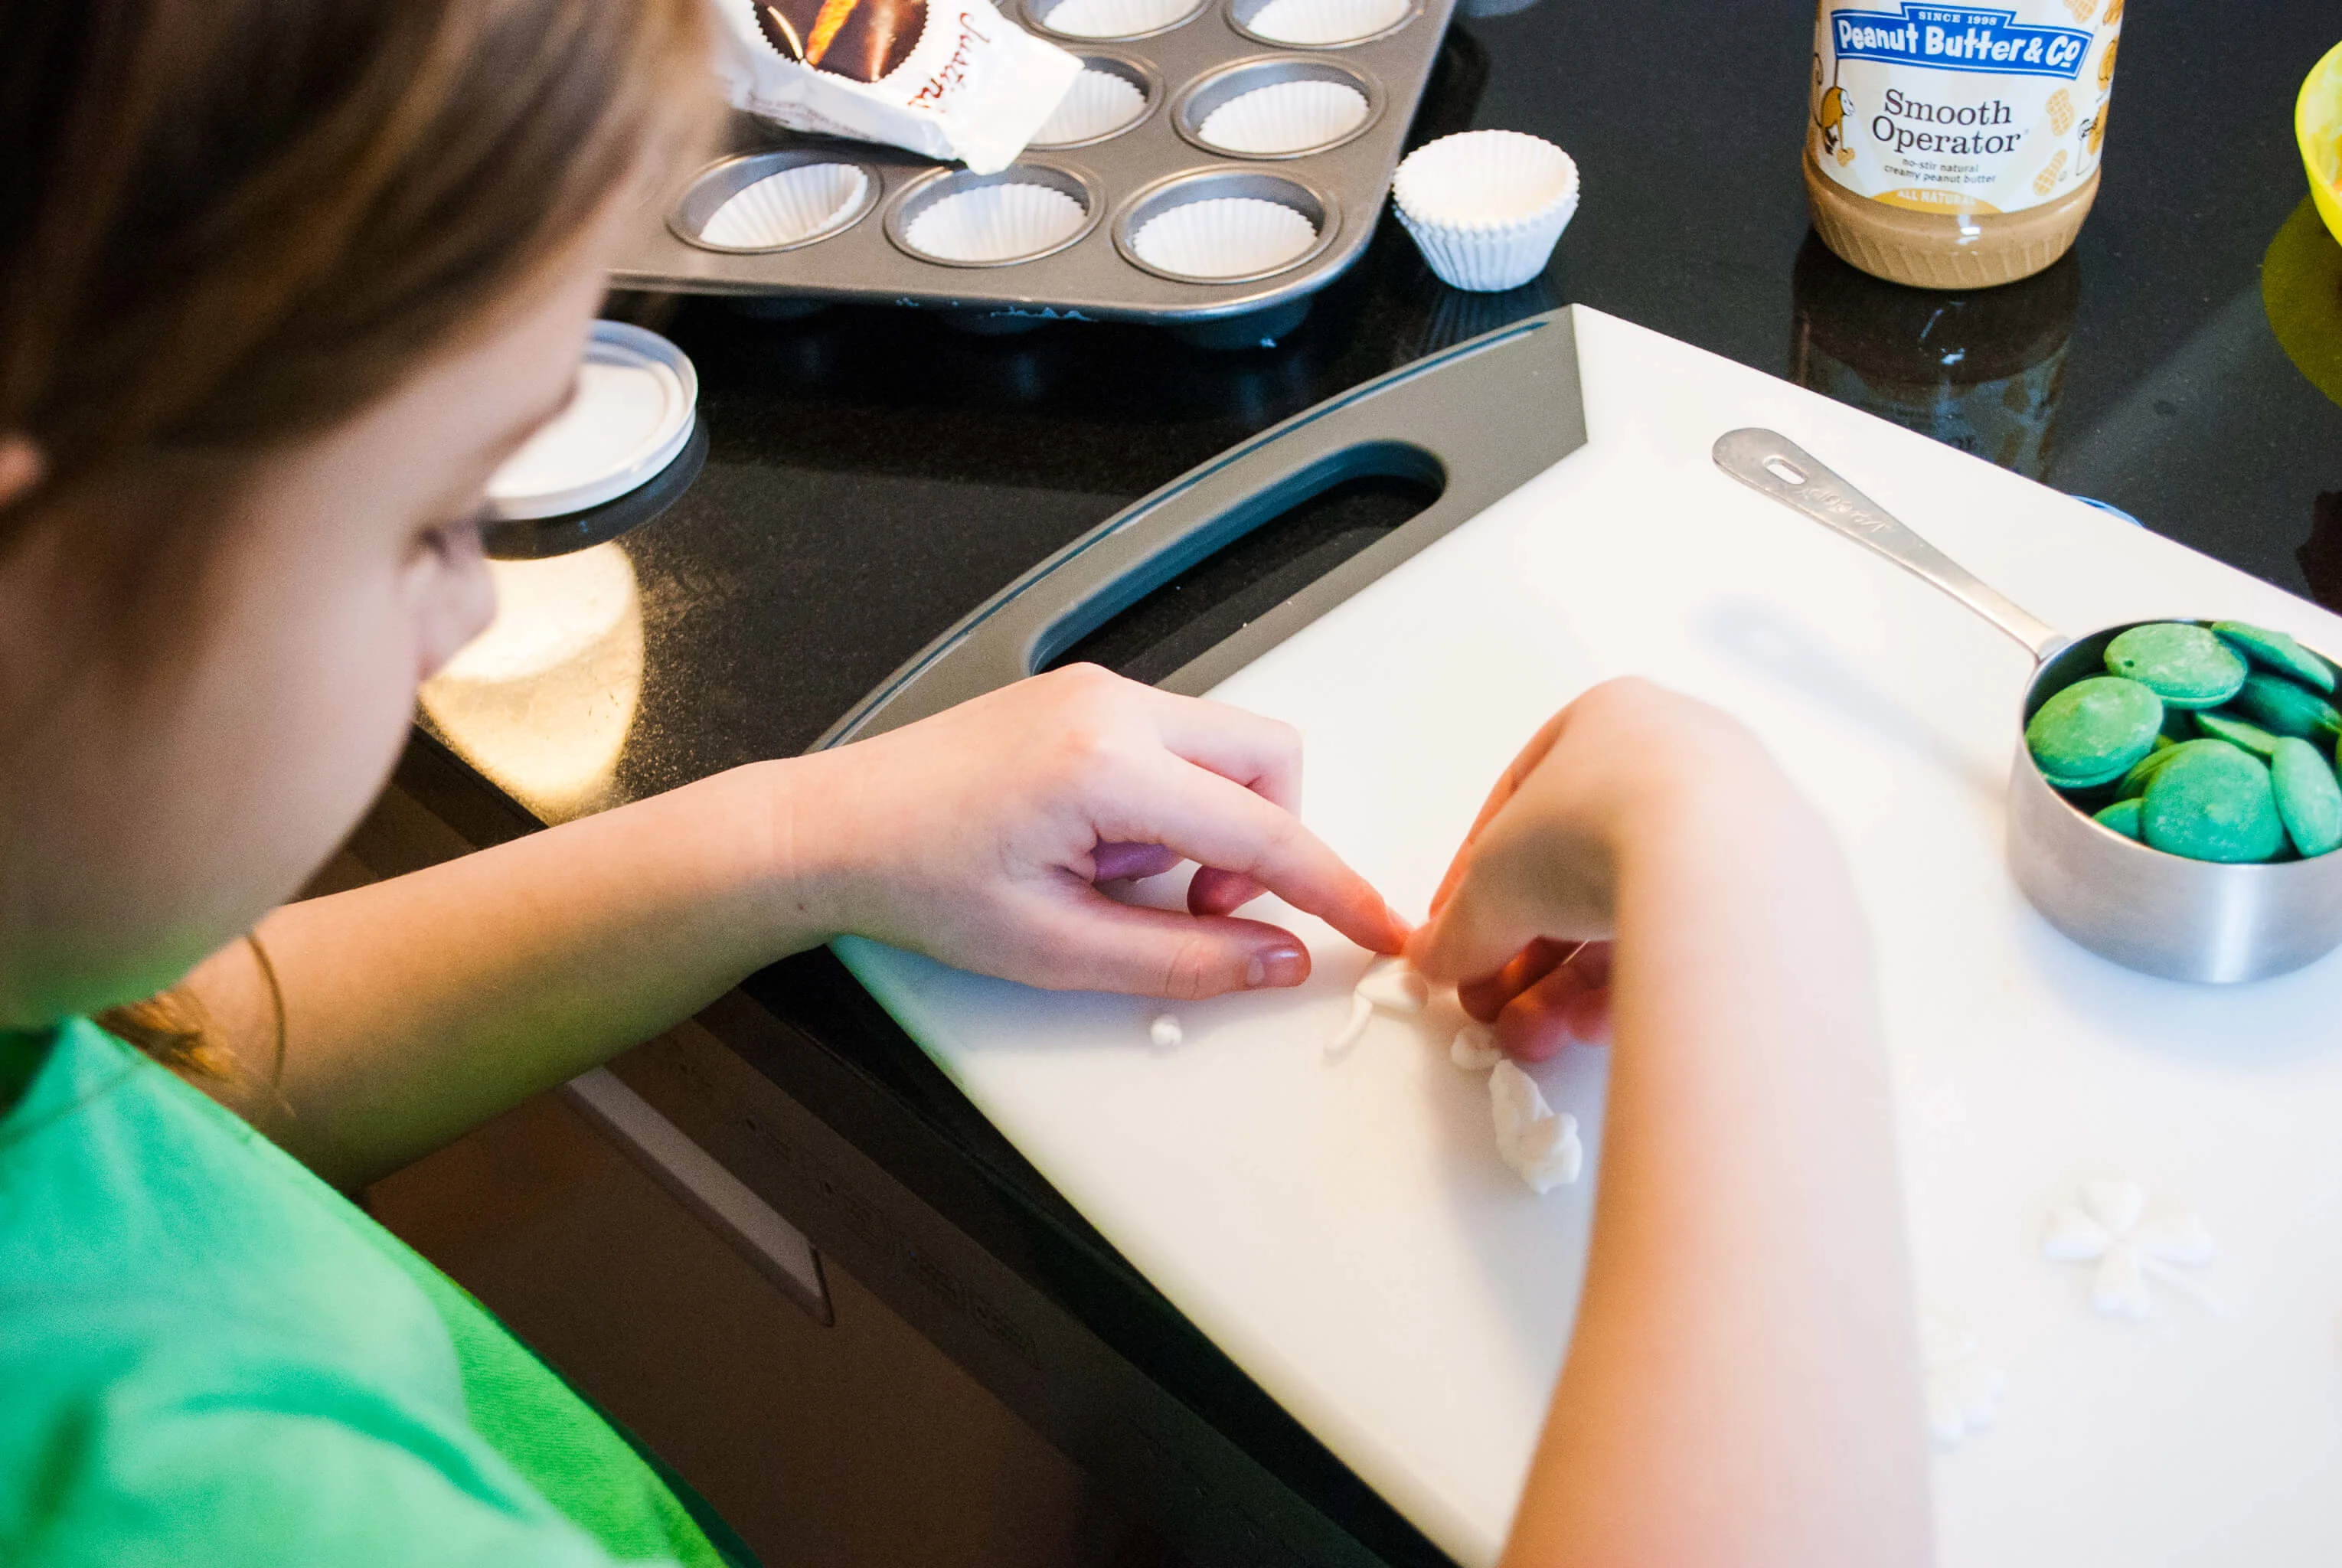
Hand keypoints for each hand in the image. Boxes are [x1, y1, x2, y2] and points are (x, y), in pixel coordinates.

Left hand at [791, 664, 1409, 997]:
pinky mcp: (1081, 695)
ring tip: (1128, 879)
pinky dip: (1171, 801)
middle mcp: (1115, 705)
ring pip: (1225, 748)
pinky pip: (1174, 743)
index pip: (1265, 830)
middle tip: (1195, 907)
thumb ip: (1183, 960)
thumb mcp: (1057, 950)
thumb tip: (1282, 963)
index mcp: (1109, 766)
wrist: (829, 830)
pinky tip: (1105, 846)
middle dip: (1265, 840)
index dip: (1333, 889)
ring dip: (1212, 822)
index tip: (1382, 928)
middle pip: (1268, 759)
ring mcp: (1097, 689)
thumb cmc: (921, 886)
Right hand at [1409, 679, 1774, 1059]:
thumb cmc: (1599, 826)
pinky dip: (1637, 981)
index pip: (1524, 805)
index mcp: (1612, 718)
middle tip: (1493, 1002)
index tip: (1457, 936)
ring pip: (1634, 909)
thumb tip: (1443, 959)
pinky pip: (1690, 937)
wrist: (1718, 867)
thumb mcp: (1491, 882)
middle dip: (1525, 951)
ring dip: (1568, 982)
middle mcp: (1684, 758)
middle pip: (1578, 868)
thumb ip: (1461, 924)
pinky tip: (1595, 1025)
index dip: (1477, 882)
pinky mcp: (1778, 887)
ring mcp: (1739, 821)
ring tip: (1537, 1032)